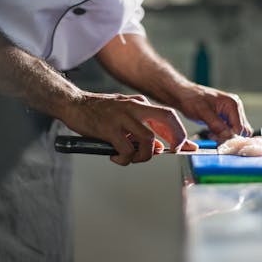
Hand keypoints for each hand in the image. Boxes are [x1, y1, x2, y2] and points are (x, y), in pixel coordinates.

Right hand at [61, 91, 187, 164]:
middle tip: (169, 152)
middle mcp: (134, 107)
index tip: (189, 147)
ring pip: (148, 140)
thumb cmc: (97, 112)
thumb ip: (140, 128)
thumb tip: (157, 147)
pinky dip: (124, 158)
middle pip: (167, 118)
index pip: (168, 116)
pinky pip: (127, 149)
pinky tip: (115, 156)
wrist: (72, 104)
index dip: (181, 133)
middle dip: (175, 138)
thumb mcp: (124, 115)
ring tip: (131, 157)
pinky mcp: (110, 128)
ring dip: (144, 155)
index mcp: (139, 103)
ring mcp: (123, 116)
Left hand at [176, 84, 252, 141]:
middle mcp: (235, 108)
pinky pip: (230, 130)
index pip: (240, 128)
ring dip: (225, 137)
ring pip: (236, 132)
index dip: (231, 137)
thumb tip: (228, 136)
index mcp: (233, 104)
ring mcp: (232, 113)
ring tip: (211, 134)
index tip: (217, 139)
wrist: (184, 96)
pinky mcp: (226, 117)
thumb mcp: (203, 112)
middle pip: (242, 131)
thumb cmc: (192, 100)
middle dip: (229, 137)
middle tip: (213, 136)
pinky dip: (222, 135)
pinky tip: (212, 133)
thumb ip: (216, 124)